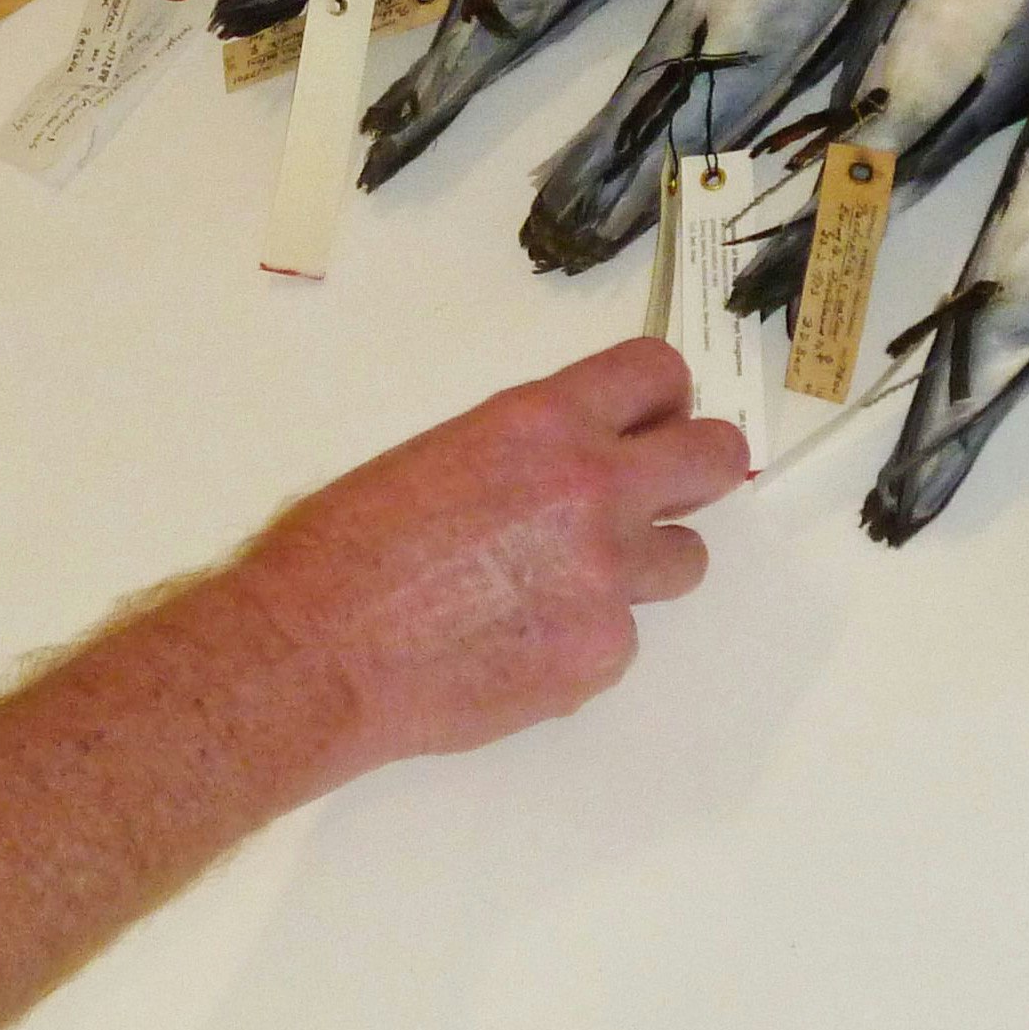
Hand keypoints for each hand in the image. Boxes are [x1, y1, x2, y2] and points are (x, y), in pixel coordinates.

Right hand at [226, 339, 749, 773]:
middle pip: (712, 458)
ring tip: (564, 588)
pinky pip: (623, 639)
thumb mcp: (440, 454)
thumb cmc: (344, 548)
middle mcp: (594, 489)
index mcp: (544, 422)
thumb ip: (527, 454)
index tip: (654, 423)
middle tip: (665, 495)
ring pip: (685, 560)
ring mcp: (606, 577)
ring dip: (641, 568)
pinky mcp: (600, 655)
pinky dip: (583, 642)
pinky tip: (516, 647)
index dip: (664, 400)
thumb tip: (565, 474)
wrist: (316, 651)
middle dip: (697, 472)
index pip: (657, 375)